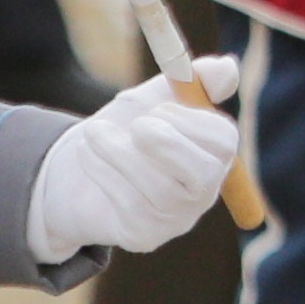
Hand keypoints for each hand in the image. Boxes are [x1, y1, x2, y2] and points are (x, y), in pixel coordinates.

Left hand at [25, 53, 241, 259]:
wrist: (76, 171)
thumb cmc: (125, 130)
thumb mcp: (153, 98)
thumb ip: (187, 80)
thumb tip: (227, 67)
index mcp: (212, 153)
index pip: (223, 141)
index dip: (193, 122)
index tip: (159, 107)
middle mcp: (202, 191)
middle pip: (204, 175)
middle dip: (169, 145)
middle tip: (138, 125)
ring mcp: (175, 218)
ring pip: (160, 188)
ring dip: (120, 152)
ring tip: (94, 131)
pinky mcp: (143, 236)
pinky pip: (129, 203)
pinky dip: (104, 172)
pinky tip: (88, 155)